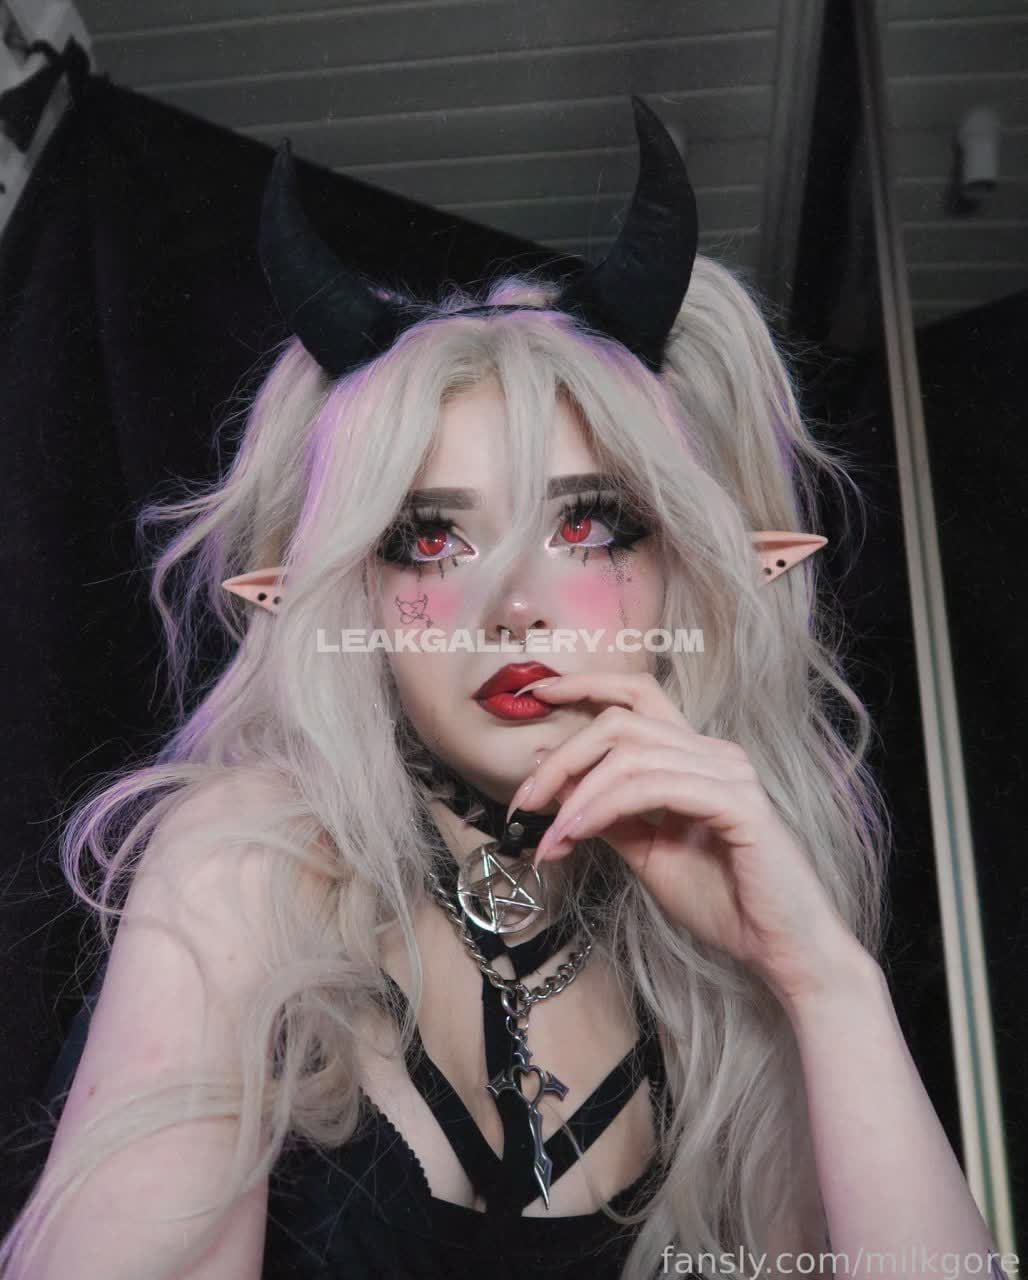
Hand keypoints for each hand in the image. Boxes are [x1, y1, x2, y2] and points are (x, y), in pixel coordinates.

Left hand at [509, 671, 866, 1004]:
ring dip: (577, 795)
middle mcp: (714, 753)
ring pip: (631, 754)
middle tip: (524, 803)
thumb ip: (610, 816)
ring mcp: (729, 774)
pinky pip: (656, 789)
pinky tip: (579, 834)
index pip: (638, 695)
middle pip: (621, 722)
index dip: (586, 686)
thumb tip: (558, 791)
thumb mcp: (649, 853)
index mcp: (695, 756)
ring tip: (550, 837)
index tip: (535, 695)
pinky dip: (606, 808)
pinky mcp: (738, 804)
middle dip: (562, 758)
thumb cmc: (723, 902)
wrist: (781, 950)